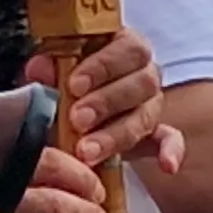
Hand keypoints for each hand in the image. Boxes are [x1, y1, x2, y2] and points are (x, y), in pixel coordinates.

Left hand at [25, 31, 187, 174]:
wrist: (69, 105)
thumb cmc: (62, 78)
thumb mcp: (51, 68)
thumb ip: (47, 67)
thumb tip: (41, 69)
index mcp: (124, 46)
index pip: (127, 49)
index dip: (103, 66)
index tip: (75, 85)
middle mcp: (144, 72)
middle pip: (142, 82)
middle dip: (107, 102)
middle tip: (77, 119)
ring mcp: (151, 104)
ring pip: (147, 115)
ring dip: (117, 134)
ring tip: (87, 150)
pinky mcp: (155, 133)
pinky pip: (171, 140)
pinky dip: (171, 152)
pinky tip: (167, 166)